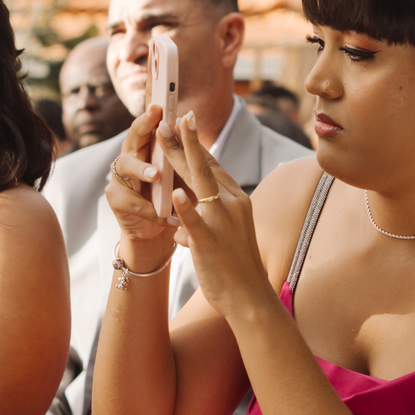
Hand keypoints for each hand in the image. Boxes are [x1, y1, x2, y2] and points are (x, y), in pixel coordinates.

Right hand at [106, 104, 180, 264]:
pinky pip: (131, 201)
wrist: (158, 232)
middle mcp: (130, 157)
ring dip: (142, 170)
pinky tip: (165, 215)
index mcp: (147, 148)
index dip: (153, 115)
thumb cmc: (171, 198)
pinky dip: (150, 209)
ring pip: (126, 166)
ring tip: (156, 175)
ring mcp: (120, 178)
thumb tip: (190, 124)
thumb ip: (182, 154)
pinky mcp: (116, 199)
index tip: (161, 104)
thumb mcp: (181, 176)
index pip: (149, 126)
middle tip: (156, 122)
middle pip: (133, 137)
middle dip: (143, 127)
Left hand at [155, 111, 275, 314]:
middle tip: (167, 118)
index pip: (213, 165)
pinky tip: (175, 195)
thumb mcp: (226, 230)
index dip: (196, 143)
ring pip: (199, 183)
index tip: (183, 122)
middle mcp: (232, 204)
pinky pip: (196, 221)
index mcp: (237, 199)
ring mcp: (222, 222)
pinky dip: (185, 208)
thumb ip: (207, 211)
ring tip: (164, 136)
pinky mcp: (210, 242)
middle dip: (183, 141)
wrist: (250, 296)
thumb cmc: (236, 266)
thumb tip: (185, 201)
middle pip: (204, 166)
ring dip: (180, 157)